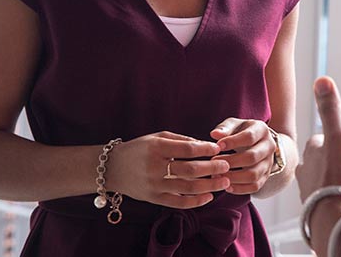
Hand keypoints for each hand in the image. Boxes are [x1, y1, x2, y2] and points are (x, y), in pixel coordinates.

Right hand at [107, 131, 230, 208]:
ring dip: (209, 186)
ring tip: (224, 182)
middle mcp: (154, 168)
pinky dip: (195, 201)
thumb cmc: (139, 149)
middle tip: (226, 165)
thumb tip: (206, 146)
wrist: (113, 168)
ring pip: (187, 188)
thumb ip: (181, 140)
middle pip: (190, 170)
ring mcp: (153, 185)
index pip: (187, 149)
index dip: (205, 149)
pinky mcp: (153, 199)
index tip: (218, 149)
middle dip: (212, 168)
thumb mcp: (158, 137)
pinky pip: (178, 203)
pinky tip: (209, 197)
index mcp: (156, 148)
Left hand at [211, 118, 275, 194]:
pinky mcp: (265, 176)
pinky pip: (254, 187)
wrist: (256, 142)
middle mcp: (269, 147)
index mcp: (262, 130)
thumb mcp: (234, 125)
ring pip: (254, 175)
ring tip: (218, 176)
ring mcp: (269, 163)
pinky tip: (226, 186)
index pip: (249, 137)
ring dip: (234, 177)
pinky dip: (240, 189)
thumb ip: (225, 128)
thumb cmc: (240, 132)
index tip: (218, 146)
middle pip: (252, 157)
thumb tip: (215, 134)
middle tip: (214, 163)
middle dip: (231, 162)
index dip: (233, 142)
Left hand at [297, 77, 340, 256]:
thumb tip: (321, 78)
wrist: (332, 216)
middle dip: (339, 162)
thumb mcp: (339, 136)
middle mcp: (305, 169)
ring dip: (339, 180)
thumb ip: (330, 109)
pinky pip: (330, 198)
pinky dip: (339, 197)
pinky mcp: (316, 209)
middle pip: (326, 159)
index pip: (325, 138)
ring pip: (327, 179)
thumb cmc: (337, 175)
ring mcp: (309, 190)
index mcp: (311, 150)